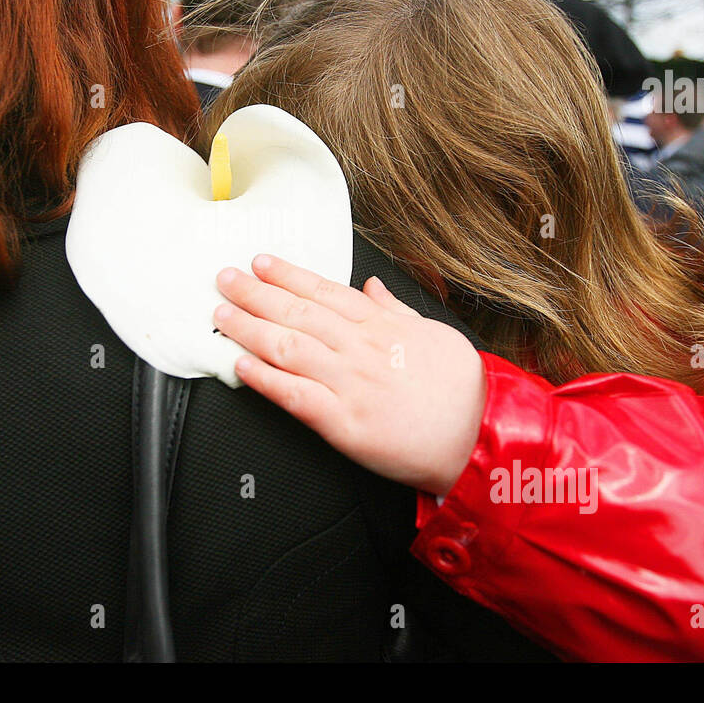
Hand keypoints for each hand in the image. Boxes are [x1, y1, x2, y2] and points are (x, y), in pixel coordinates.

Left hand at [213, 254, 485, 495]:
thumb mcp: (437, 335)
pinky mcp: (344, 423)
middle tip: (225, 279)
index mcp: (382, 327)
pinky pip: (295, 396)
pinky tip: (241, 365)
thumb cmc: (462, 392)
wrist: (481, 439)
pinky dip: (265, 379)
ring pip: (288, 348)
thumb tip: (372, 286)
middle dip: (255, 293)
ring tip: (222, 315)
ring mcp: (350, 385)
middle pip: (297, 313)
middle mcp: (361, 350)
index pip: (324, 292)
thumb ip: (397, 310)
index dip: (287, 276)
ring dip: (249, 328)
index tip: (261, 263)